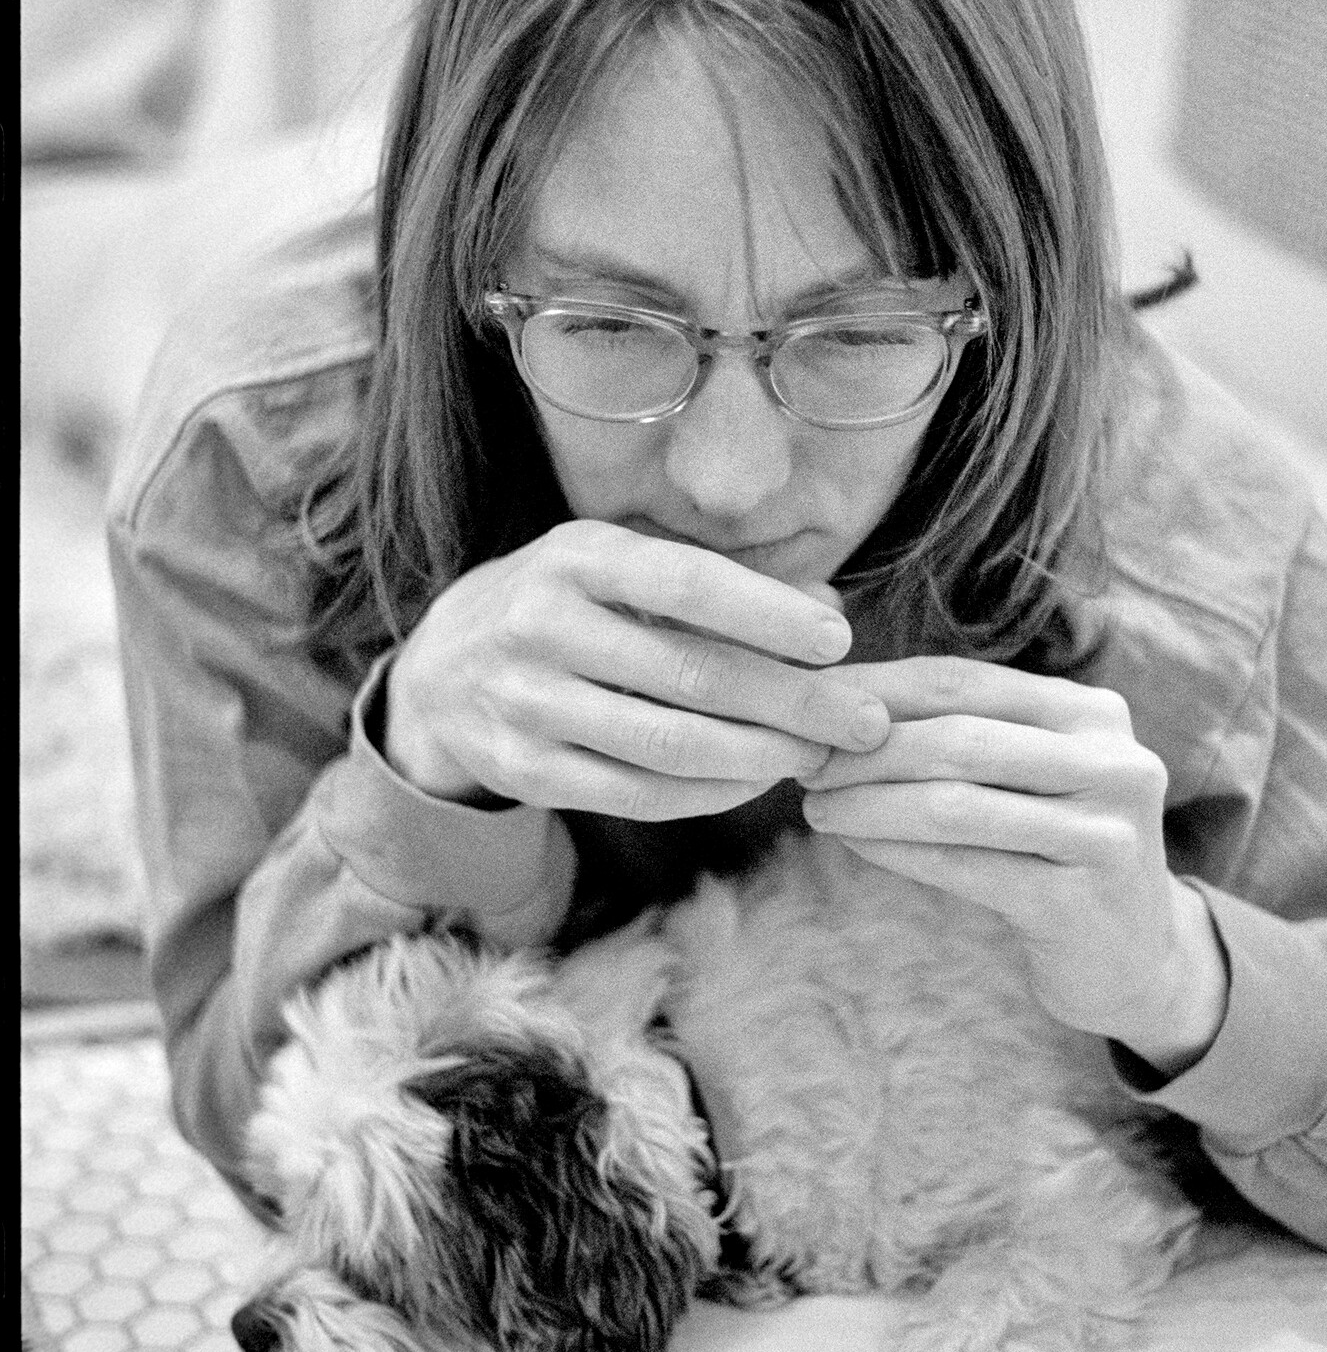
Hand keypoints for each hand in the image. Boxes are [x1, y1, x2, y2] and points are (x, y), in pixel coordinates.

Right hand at [385, 520, 890, 819]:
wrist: (439, 670)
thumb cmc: (564, 605)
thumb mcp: (621, 566)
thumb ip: (718, 582)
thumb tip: (826, 601)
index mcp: (574, 558)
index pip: (685, 584)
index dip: (768, 614)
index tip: (839, 639)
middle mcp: (540, 626)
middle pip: (690, 675)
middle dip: (792, 703)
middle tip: (863, 721)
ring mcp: (525, 704)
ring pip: (667, 745)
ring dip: (759, 757)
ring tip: (818, 754)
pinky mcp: (523, 771)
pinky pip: (636, 793)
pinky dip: (708, 792)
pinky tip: (755, 781)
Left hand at [799, 658, 1228, 1073]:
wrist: (1133, 954)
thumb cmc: (1053, 846)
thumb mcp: (1030, 772)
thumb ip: (963, 727)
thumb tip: (837, 695)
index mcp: (1092, 713)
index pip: (963, 681)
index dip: (877, 688)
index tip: (811, 702)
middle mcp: (1112, 762)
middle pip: (956, 739)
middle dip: (865, 750)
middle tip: (804, 764)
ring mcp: (1102, 834)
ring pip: (953, 805)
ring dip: (868, 804)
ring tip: (816, 808)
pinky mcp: (1078, 902)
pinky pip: (962, 866)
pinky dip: (896, 851)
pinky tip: (855, 845)